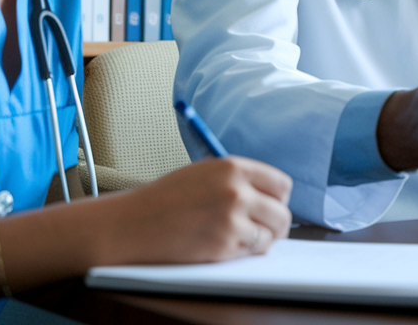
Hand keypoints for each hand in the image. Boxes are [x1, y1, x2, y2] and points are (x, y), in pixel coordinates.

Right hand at [97, 157, 292, 264]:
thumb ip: (236, 179)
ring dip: (262, 239)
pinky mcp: (225, 245)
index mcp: (232, 167)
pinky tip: (226, 244)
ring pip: (273, 234)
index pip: (281, 184)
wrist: (134, 223)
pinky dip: (246, 251)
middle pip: (282, 212)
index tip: (270, 206)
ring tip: (240, 237)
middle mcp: (236, 191)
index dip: (278, 198)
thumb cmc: (165, 199)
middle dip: (275, 223)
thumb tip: (269, 195)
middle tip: (262, 228)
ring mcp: (232, 219)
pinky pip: (255, 251)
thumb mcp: (204, 173)